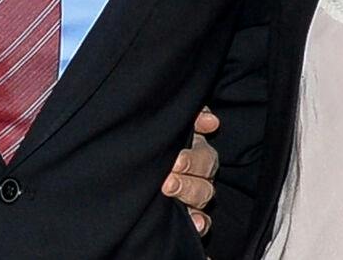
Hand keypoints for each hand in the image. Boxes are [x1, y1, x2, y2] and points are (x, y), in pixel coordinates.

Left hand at [161, 107, 219, 234]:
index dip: (193, 159)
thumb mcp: (171, 126)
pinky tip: (196, 224)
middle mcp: (199, 174)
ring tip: (170, 192)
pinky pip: (203, 221)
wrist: (132, 170)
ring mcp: (196, 196)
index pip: (204, 156)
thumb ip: (193, 118)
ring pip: (205, 197)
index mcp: (196, 152)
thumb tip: (210, 120)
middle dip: (187, 178)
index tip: (176, 161)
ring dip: (190, 196)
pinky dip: (200, 223)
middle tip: (168, 180)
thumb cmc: (154, 144)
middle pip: (206, 176)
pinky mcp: (191, 216)